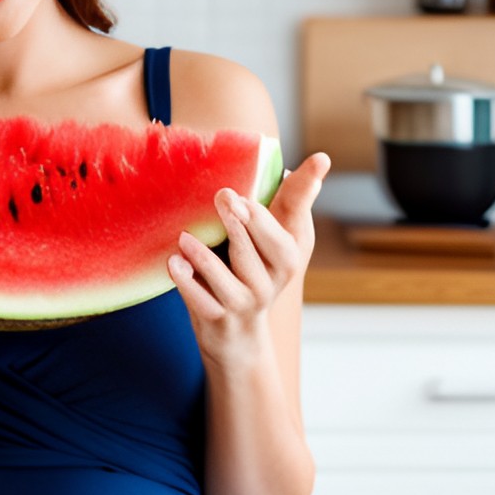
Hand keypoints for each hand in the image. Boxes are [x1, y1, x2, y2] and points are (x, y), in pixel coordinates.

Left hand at [168, 152, 329, 366]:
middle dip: (240, 223)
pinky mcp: (219, 318)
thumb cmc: (258, 267)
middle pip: (255, 249)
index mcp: (289, 252)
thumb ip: (294, 198)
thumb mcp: (280, 234)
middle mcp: (272, 279)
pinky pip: (201, 300)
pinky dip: (186, 283)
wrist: (239, 335)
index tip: (261, 183)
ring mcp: (246, 301)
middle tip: (223, 196)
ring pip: (226, 277)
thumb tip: (321, 159)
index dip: (272, 208)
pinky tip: (174, 263)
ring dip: (205, 257)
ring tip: (185, 237)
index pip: (284, 227)